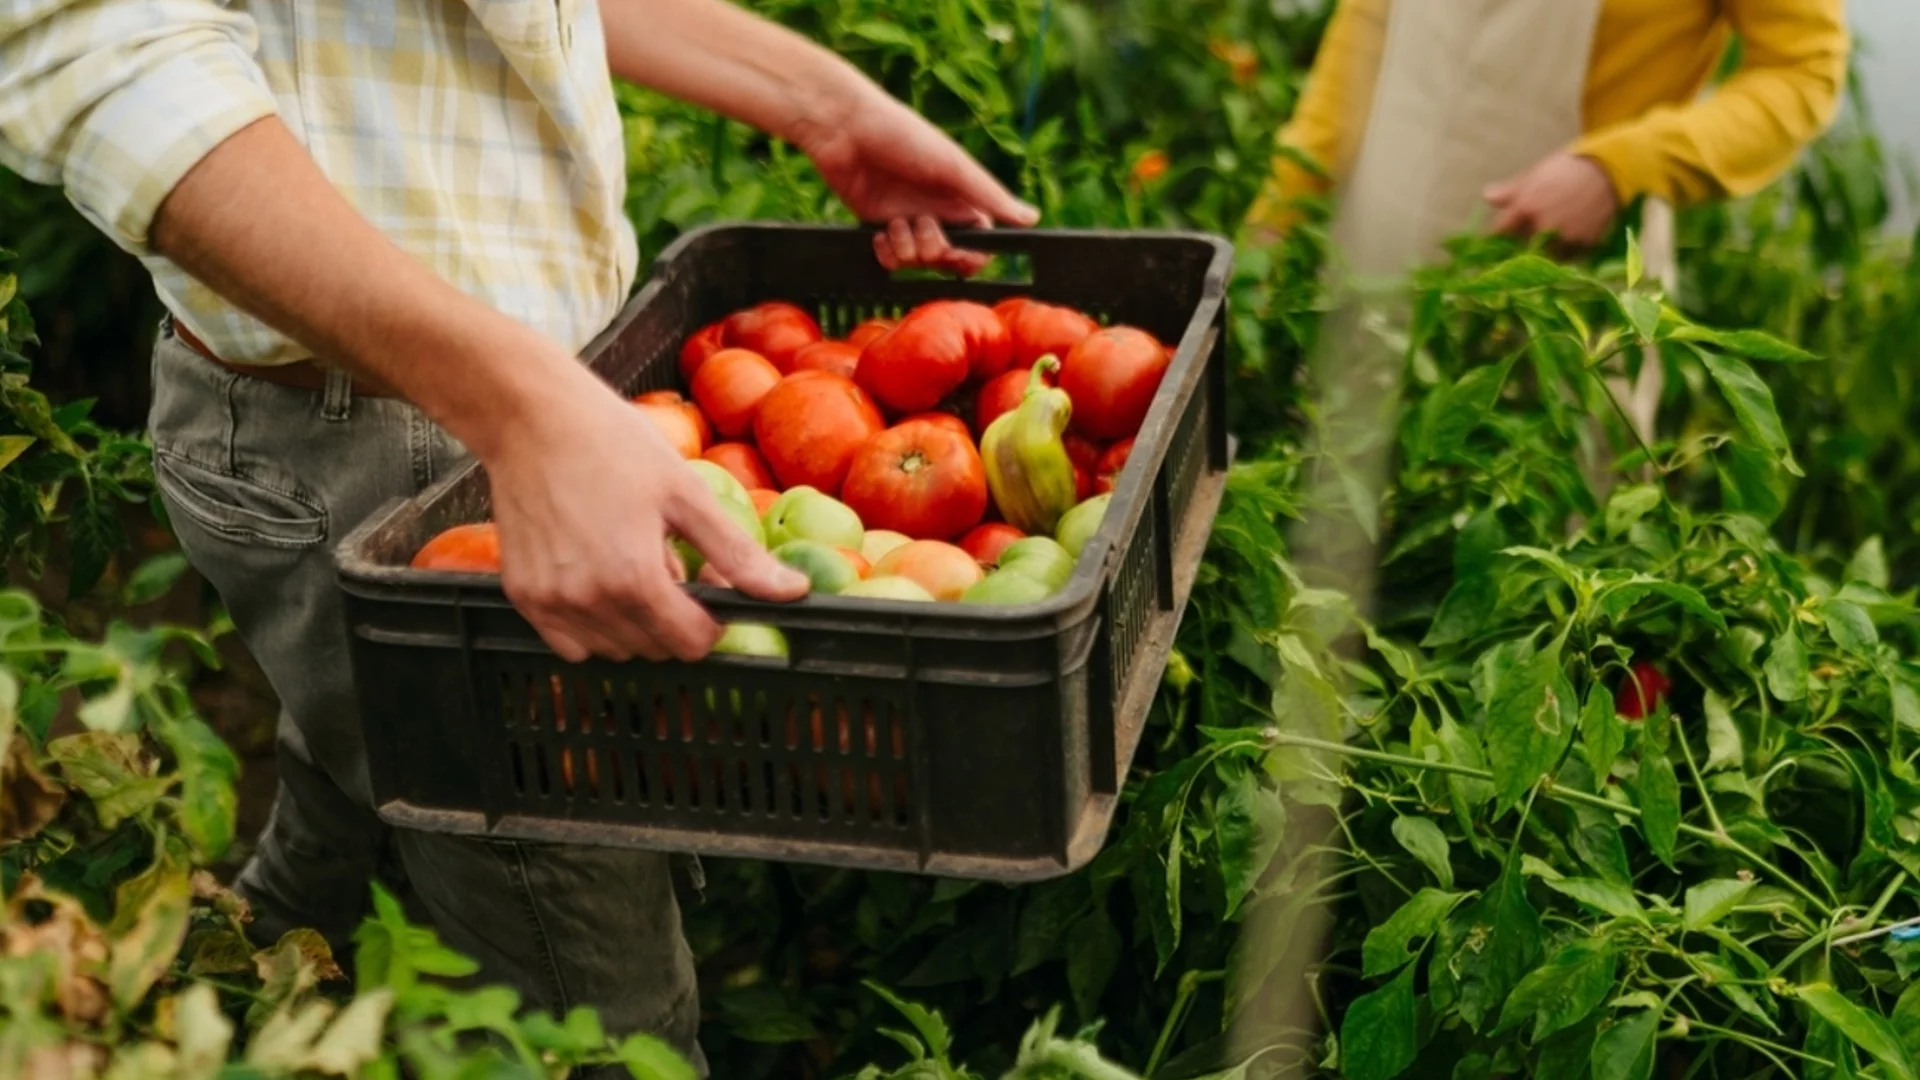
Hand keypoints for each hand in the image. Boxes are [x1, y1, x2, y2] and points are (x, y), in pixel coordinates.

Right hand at [487, 371, 807, 662]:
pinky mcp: (524, 595)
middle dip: (674, 618)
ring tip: (630, 564)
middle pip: (654, 650)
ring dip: (634, 624)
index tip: (708, 585)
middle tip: (670, 563)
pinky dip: (591, 626)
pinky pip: (569, 643)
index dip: (711, 620)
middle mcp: (589, 600)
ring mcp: (551, 602)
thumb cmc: (613, 444)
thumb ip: (737, 553)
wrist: (532, 418)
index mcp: (635, 578)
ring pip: (613, 650)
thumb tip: (794, 592)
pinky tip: (597, 579)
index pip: (690, 643)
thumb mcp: (686, 493)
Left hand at [795, 90, 1039, 274]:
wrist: (843, 129)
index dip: (972, 255)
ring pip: (917, 262)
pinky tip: (879, 233)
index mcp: (960, 196)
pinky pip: (890, 260)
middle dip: (935, 250)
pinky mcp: (877, 227)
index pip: (980, 241)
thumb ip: (991, 196)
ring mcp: (906, 220)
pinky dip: (886, 252)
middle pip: (948, 257)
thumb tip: (1033, 218)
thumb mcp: (952, 165)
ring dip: (907, 247)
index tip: (958, 252)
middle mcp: (936, 211)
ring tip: (894, 222)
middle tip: (922, 226)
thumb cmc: (902, 135)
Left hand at [1483, 152, 1619, 250]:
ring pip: (1544, 255)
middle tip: (1526, 237)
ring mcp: (1565, 237)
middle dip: (1521, 244)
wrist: (1608, 169)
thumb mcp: (1535, 175)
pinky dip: (1565, 251)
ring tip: (1549, 238)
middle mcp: (1543, 226)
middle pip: (1521, 247)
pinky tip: (1567, 239)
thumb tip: (1486, 197)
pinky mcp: (1584, 244)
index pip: (1500, 233)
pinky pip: (1568, 257)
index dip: (1498, 236)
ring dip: (1543, 250)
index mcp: (1525, 207)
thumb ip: (1509, 191)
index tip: (1498, 238)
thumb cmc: (1566, 169)